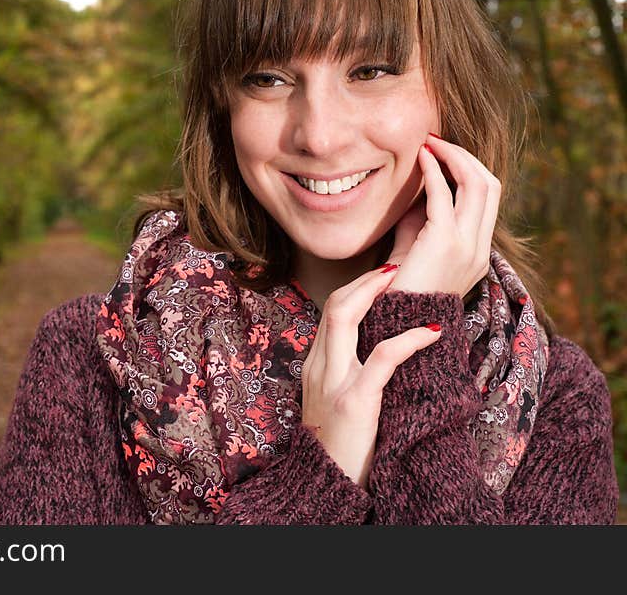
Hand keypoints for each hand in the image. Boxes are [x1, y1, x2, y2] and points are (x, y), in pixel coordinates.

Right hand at [300, 265, 442, 489]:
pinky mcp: (355, 401)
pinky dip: (409, 339)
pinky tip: (432, 332)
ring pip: (344, 318)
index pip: (330, 312)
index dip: (357, 287)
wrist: (326, 483)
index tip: (384, 274)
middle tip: (395, 265)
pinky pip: (383, 358)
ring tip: (404, 280)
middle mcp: (320, 368)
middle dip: (365, 279)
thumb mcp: (333, 401)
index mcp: (316, 366)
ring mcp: (334, 382)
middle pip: (334, 305)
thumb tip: (375, 350)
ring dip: (376, 292)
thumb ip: (344, 372)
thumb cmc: (339, 444)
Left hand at [386, 133, 501, 297]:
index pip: (488, 198)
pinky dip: (434, 171)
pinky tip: (421, 157)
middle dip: (466, 157)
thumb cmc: (398, 290)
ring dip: (454, 157)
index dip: (470, 169)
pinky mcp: (445, 242)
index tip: (445, 154)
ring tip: (431, 142)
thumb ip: (419, 222)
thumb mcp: (414, 251)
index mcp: (477, 252)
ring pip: (478, 184)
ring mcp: (467, 245)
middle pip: (490, 185)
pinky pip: (444, 195)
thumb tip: (416, 190)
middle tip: (438, 140)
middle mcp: (479, 248)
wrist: (396, 322)